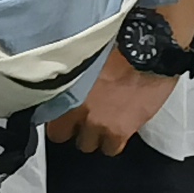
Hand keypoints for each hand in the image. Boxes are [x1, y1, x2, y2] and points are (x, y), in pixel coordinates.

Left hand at [52, 59, 172, 155]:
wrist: (149, 48)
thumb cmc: (119, 44)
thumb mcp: (85, 56)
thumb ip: (73, 75)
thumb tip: (69, 82)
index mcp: (64, 87)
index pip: (44, 113)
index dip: (54, 114)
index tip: (60, 111)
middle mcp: (76, 108)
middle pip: (62, 135)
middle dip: (71, 128)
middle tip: (82, 118)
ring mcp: (98, 122)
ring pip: (86, 145)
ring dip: (92, 135)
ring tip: (102, 123)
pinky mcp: (121, 131)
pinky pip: (111, 149)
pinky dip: (113, 142)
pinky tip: (118, 129)